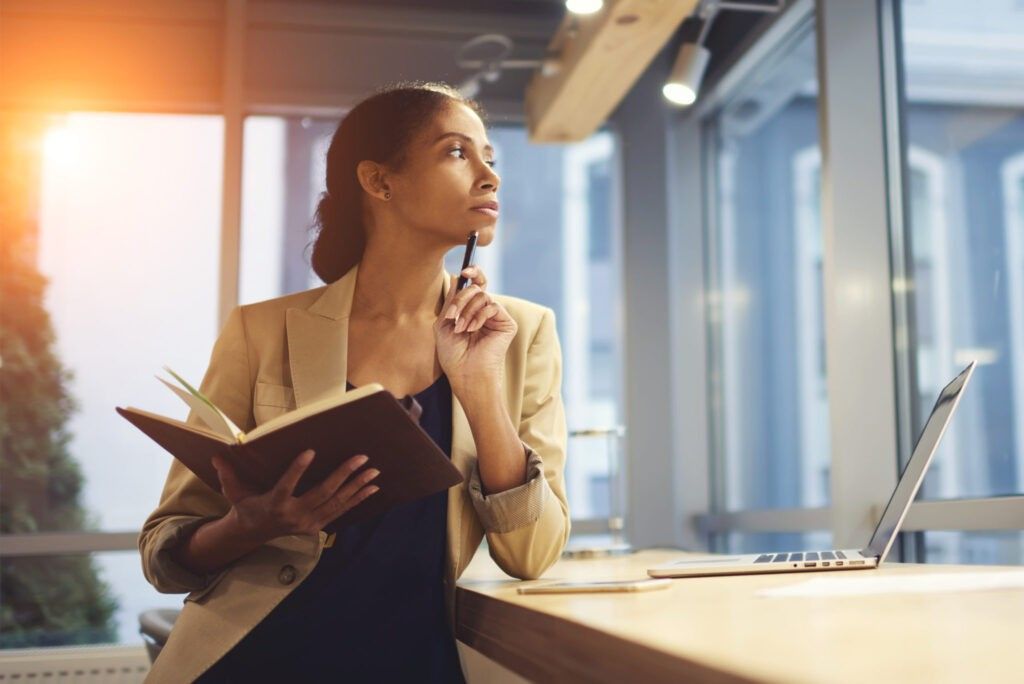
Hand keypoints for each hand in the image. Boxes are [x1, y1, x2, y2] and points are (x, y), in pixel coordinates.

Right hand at [212, 450, 379, 542]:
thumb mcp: (234, 492)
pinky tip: (373, 488)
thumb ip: (228, 475)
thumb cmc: (245, 506)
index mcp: (274, 504)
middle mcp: (294, 515)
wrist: (253, 534)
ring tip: (374, 472)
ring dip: (357, 487)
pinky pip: (341, 511)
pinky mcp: (317, 526)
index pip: (287, 486)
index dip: (297, 470)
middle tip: (361, 458)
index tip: (310, 451)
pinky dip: (358, 500)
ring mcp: (308, 522)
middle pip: (322, 494)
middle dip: (343, 475)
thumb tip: (217, 454)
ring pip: (337, 503)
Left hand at [434, 265, 517, 394]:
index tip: (464, 271)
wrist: (466, 374)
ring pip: (482, 296)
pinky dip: (479, 316)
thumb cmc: (453, 355)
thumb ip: (451, 301)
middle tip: (452, 315)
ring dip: (467, 311)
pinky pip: (492, 306)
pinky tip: (473, 330)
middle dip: (461, 298)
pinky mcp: (507, 324)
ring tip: (461, 329)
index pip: (475, 285)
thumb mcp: (444, 324)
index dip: (473, 273)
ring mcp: (497, 317)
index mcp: (471, 311)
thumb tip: (456, 276)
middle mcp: (485, 312)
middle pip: (476, 288)